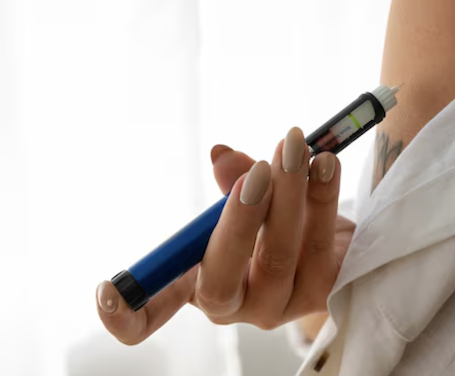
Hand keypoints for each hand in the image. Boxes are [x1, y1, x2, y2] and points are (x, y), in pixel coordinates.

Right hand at [96, 127, 355, 344]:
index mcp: (203, 281)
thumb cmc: (283, 219)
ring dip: (289, 193)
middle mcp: (237, 302)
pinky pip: (323, 244)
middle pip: (223, 276)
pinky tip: (326, 164)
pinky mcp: (324, 292)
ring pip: (281, 254)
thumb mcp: (254, 199)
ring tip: (293, 147)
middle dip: (239, 220)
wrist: (341, 243)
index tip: (107, 290)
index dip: (128, 313)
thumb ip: (234, 181)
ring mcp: (281, 304)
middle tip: (256, 172)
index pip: (158, 311)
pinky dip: (324, 197)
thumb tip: (223, 156)